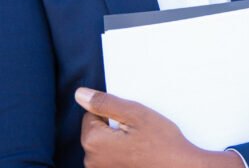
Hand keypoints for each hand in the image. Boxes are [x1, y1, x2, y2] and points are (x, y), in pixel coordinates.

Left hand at [75, 87, 243, 167]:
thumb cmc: (161, 143)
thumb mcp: (135, 114)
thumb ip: (105, 103)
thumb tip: (80, 94)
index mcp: (94, 142)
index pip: (91, 114)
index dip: (112, 111)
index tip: (131, 118)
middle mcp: (91, 162)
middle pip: (96, 130)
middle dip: (114, 125)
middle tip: (138, 129)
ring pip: (104, 144)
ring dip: (119, 139)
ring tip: (141, 142)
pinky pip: (111, 158)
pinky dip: (122, 153)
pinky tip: (139, 154)